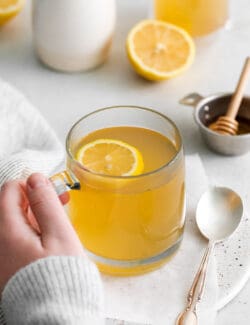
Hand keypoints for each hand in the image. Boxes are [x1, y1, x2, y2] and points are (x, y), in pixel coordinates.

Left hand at [0, 173, 83, 293]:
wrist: (56, 317)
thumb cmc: (60, 278)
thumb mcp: (59, 235)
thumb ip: (46, 204)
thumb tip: (36, 179)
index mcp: (7, 232)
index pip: (9, 191)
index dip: (32, 185)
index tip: (52, 190)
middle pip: (12, 206)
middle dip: (36, 199)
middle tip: (60, 201)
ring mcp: (3, 256)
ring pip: (16, 222)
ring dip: (37, 215)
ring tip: (60, 219)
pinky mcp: (10, 266)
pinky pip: (18, 238)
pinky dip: (34, 231)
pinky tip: (51, 236)